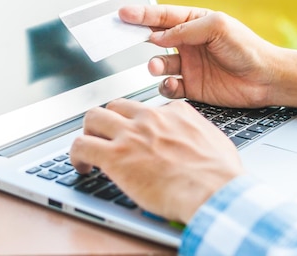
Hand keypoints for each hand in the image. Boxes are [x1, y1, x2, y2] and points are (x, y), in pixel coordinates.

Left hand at [70, 98, 243, 222]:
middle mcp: (149, 118)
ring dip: (88, 132)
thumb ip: (197, 134)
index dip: (137, 123)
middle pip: (115, 106)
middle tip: (107, 137)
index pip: (146, 109)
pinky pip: (81, 145)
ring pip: (93, 118)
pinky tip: (82, 166)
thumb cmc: (220, 174)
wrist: (214, 190)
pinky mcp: (114, 156)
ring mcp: (130, 134)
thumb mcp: (214, 140)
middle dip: (108, 121)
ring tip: (89, 148)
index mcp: (174, 112)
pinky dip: (76, 155)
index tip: (136, 136)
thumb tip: (195, 141)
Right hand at [120, 5, 296, 108]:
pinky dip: (165, 86)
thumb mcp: (217, 27)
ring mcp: (188, 66)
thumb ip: (186, 29)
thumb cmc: (248, 48)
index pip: (163, 16)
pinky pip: (168, 86)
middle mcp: (188, 44)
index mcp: (194, 23)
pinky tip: (172, 83)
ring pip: (159, 64)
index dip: (142, 14)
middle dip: (138, 37)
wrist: (266, 79)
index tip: (124, 13)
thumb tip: (159, 35)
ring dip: (154, 65)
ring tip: (155, 66)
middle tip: (124, 38)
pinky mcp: (191, 87)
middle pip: (155, 38)